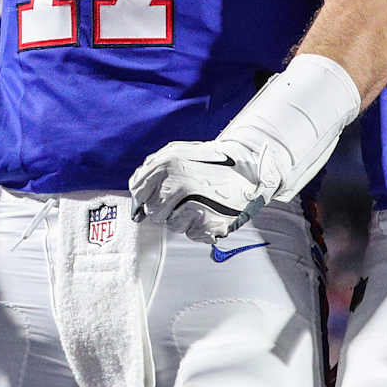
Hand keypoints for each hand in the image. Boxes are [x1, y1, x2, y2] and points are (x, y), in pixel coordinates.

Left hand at [129, 135, 277, 243]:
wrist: (251, 170)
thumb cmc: (213, 162)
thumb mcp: (179, 152)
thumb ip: (154, 167)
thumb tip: (135, 189)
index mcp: (167, 164)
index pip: (138, 192)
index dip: (144, 198)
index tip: (153, 200)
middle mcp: (177, 184)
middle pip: (154, 212)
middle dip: (167, 208)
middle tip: (187, 198)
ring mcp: (192, 204)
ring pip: (172, 225)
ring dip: (183, 219)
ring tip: (201, 203)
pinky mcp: (207, 223)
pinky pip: (191, 234)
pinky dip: (199, 228)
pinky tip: (210, 212)